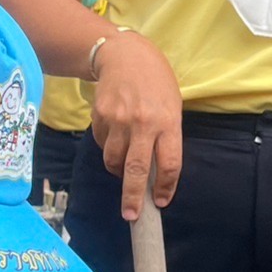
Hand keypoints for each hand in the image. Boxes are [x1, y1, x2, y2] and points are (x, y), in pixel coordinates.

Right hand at [90, 33, 183, 219]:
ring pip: (114, 160)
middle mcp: (143, 123)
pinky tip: (116, 136)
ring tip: (124, 166)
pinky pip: (103, 145)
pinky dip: (108, 149)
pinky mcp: (100, 117)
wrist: (125, 54)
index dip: (165, 187)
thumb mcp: (172, 106)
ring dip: (119, 171)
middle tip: (131, 216)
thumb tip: (156, 172)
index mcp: (167, 122)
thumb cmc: (156, 83)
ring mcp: (118, 120)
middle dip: (133, 197)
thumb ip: (166, 136)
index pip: (169, 163)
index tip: (160, 201)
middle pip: (136, 170)